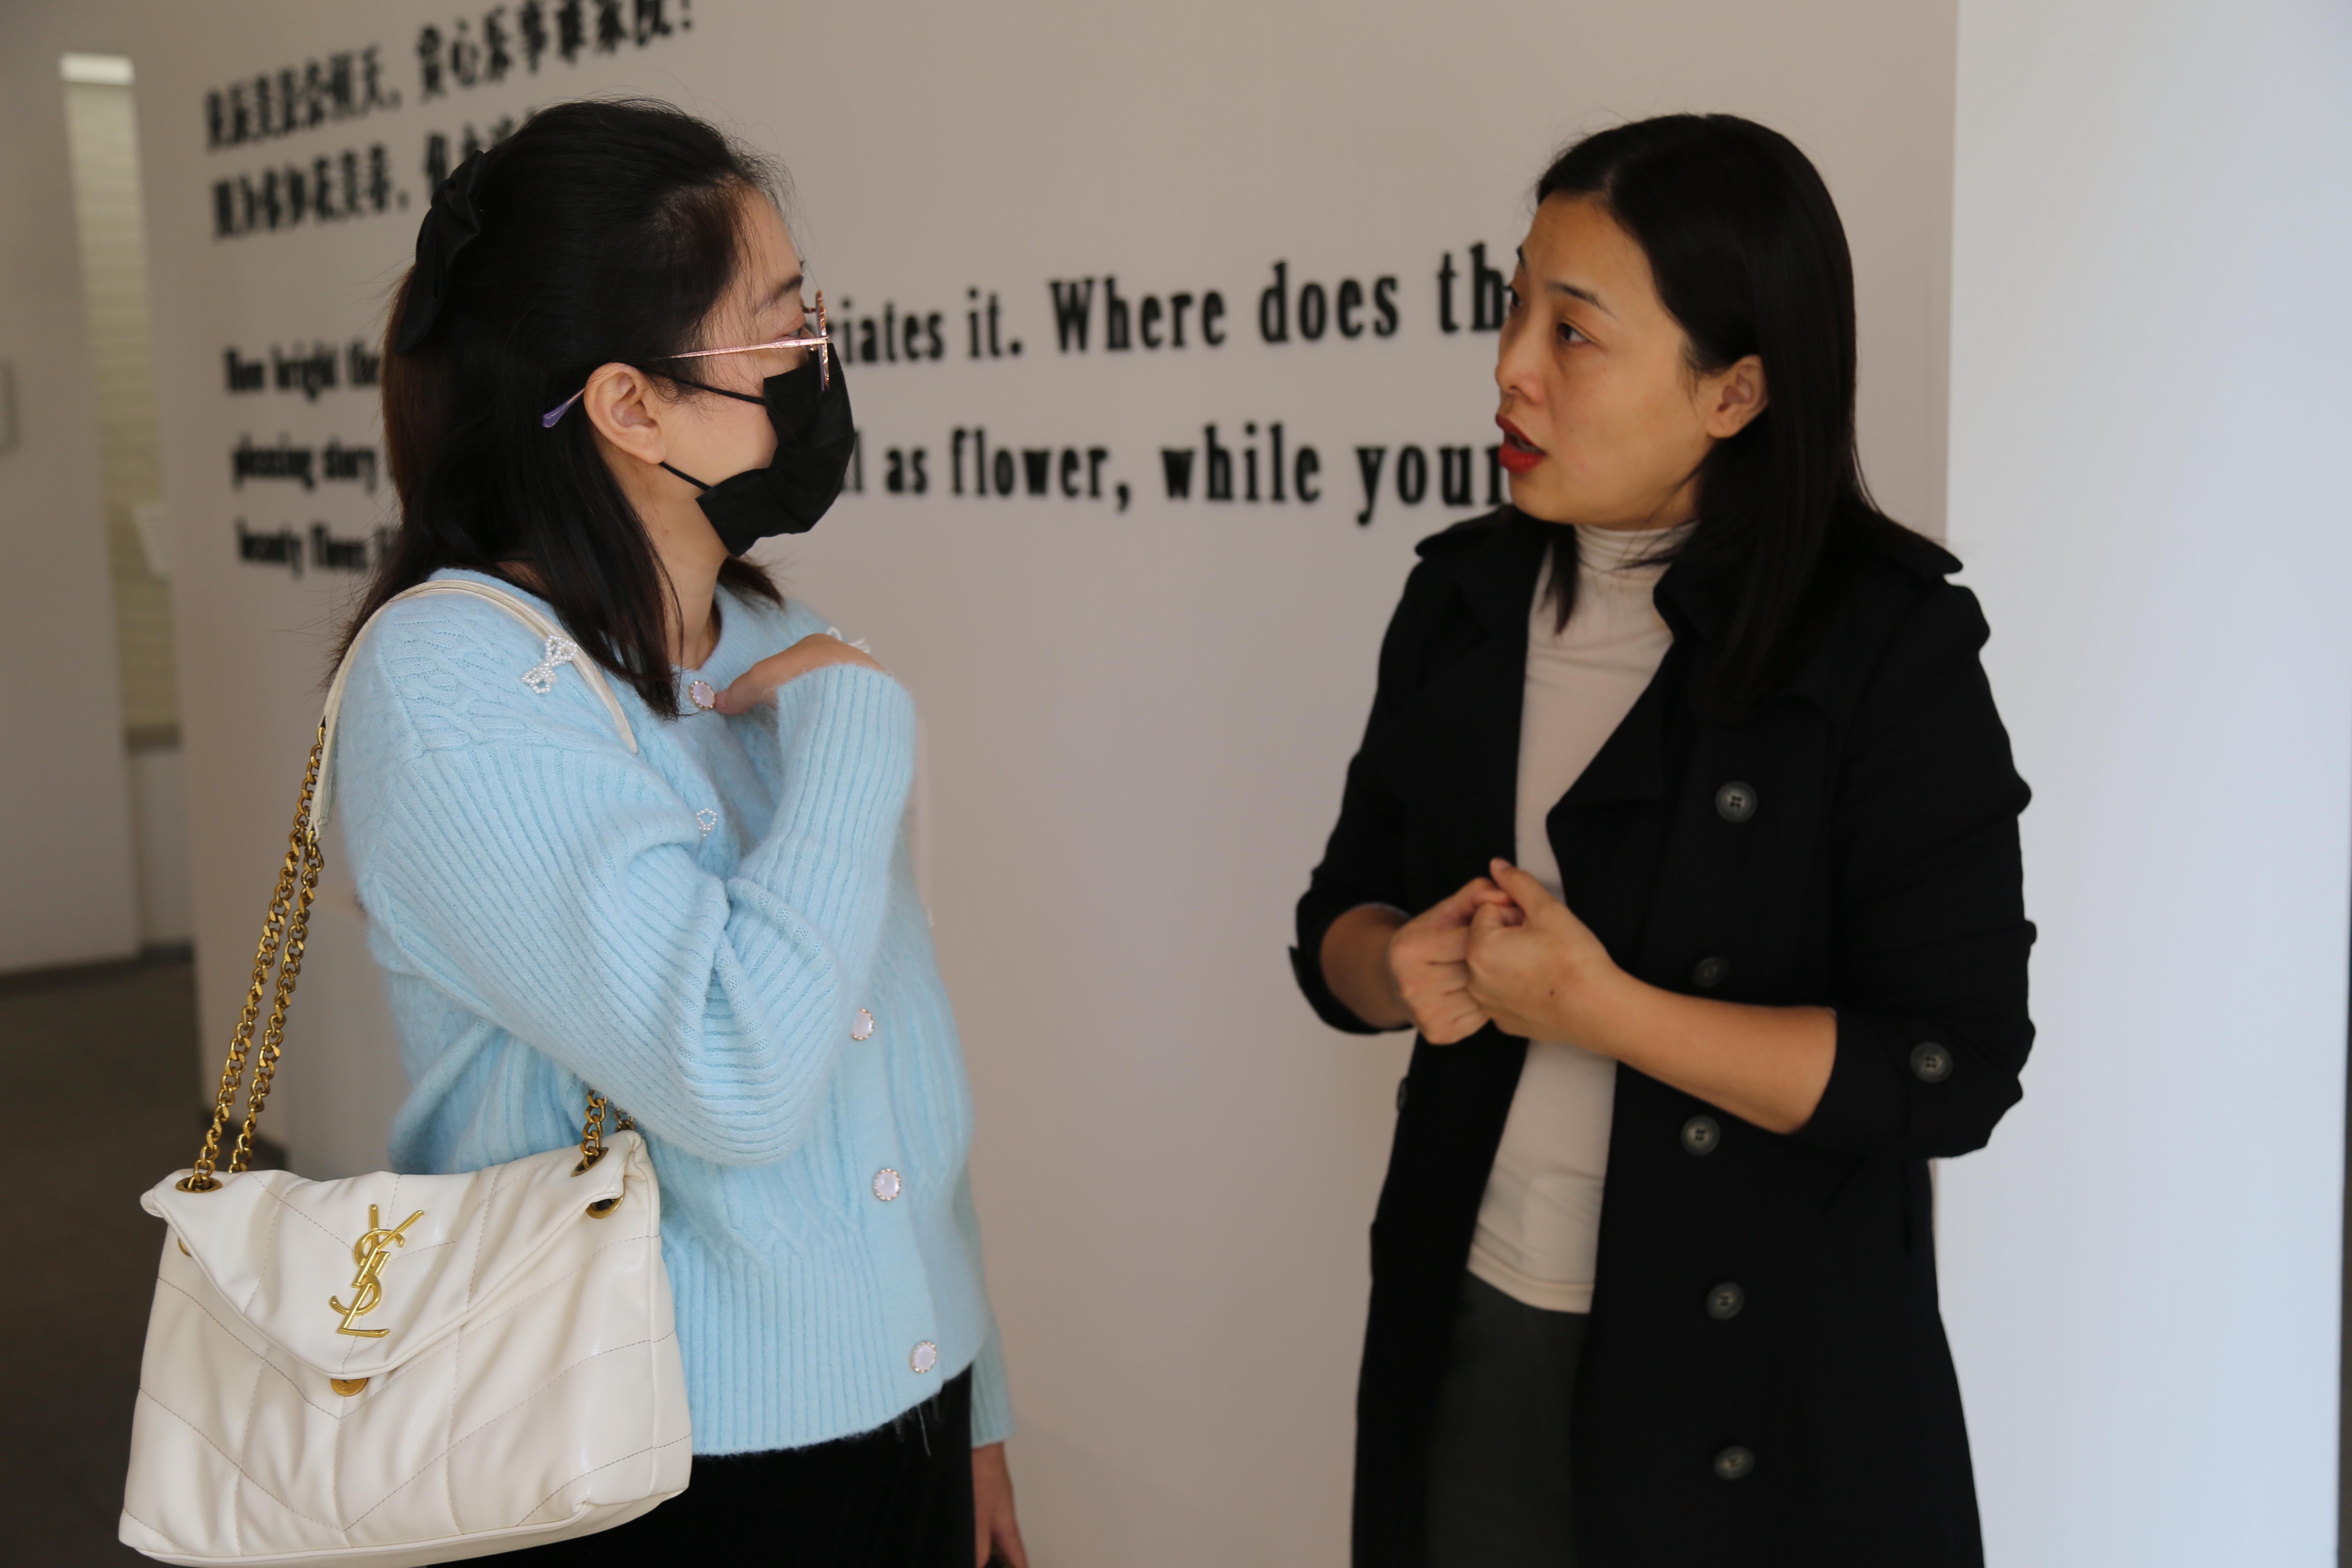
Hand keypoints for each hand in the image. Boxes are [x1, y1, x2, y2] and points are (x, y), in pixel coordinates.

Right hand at [713, 633, 882, 713]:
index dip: (782, 679)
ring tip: (814, 727)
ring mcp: (865, 676)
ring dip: (827, 707)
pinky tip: (835, 731)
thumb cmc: (798, 677)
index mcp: (816, 643)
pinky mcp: (879, 699)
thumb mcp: (758, 682)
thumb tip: (718, 702)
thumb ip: (739, 691)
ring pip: (840, 692)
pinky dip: (844, 718)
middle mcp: (843, 654)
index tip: (776, 699)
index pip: (795, 660)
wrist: (844, 694)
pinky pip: (856, 709)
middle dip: (806, 694)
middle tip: (794, 715)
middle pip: (819, 676)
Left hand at [973, 1442, 1027, 1567]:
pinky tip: (962, 1541)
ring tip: (975, 1560)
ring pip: (990, 1539)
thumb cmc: (985, 1472)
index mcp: (1006, 1526)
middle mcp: (1000, 1520)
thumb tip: (978, 1564)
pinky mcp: (978, 1502)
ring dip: (987, 1552)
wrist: (977, 1444)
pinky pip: (979, 1527)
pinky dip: (974, 1538)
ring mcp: (989, 1510)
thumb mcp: (980, 1512)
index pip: (1017, 1557)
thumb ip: (979, 1540)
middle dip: (1002, 1563)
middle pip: (1005, 1551)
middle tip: (991, 1567)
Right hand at [1386, 878, 1520, 1043]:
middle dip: (1498, 956)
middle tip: (1512, 949)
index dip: (1492, 931)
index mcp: (1409, 949)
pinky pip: (1481, 1017)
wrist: (1394, 983)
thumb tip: (1504, 892)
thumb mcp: (1441, 913)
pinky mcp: (1439, 1033)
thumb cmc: (1424, 944)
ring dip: (1495, 982)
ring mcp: (1425, 1013)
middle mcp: (1412, 984)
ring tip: (1499, 969)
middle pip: (1475, 968)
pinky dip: (1488, 1003)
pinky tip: (1484, 992)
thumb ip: (1474, 896)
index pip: (1467, 939)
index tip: (1504, 928)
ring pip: (1482, 994)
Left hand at [1464, 859, 1627, 1045]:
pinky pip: (1502, 993)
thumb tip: (1497, 866)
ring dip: (1511, 960)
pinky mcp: (1503, 1021)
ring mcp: (1488, 1004)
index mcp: (1479, 948)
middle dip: (1510, 936)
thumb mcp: (1548, 909)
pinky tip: (1542, 985)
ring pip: (1494, 967)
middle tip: (1543, 945)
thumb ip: (1518, 883)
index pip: (1488, 911)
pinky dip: (1517, 987)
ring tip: (1543, 965)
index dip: (1516, 913)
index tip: (1538, 927)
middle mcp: (1475, 980)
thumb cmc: (1575, 962)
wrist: (1599, 1010)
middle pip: (1486, 939)